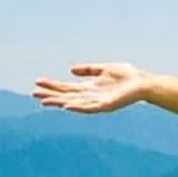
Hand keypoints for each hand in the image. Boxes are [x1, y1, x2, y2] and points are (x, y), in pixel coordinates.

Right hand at [32, 62, 153, 114]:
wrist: (144, 83)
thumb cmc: (128, 76)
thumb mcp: (104, 69)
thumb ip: (88, 70)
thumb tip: (70, 71)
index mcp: (90, 87)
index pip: (67, 88)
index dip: (52, 85)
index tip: (38, 82)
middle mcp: (91, 96)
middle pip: (66, 95)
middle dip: (51, 94)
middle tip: (33, 93)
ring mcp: (98, 102)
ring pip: (74, 103)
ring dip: (59, 102)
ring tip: (44, 101)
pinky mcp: (106, 105)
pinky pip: (88, 107)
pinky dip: (77, 107)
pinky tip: (66, 105)